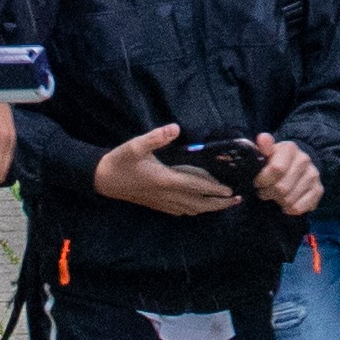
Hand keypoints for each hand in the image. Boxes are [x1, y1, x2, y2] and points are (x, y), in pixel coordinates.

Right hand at [94, 123, 240, 215]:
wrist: (102, 180)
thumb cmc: (119, 161)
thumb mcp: (135, 145)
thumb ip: (156, 137)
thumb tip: (175, 127)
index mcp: (165, 180)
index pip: (196, 187)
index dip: (215, 189)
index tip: (232, 190)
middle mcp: (167, 195)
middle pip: (199, 204)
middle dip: (219, 204)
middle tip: (237, 200)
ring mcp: (162, 202)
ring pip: (192, 210)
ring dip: (210, 208)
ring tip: (224, 204)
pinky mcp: (157, 205)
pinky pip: (181, 211)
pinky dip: (195, 210)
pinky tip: (199, 207)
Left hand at [251, 139, 323, 216]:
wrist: (297, 163)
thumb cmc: (277, 160)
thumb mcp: (267, 153)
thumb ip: (263, 147)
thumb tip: (263, 138)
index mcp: (290, 149)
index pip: (276, 169)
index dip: (263, 180)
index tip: (258, 182)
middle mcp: (304, 160)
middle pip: (281, 188)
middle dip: (268, 193)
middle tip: (265, 191)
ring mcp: (313, 175)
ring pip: (289, 200)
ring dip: (278, 201)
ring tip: (275, 195)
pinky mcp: (318, 189)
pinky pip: (299, 208)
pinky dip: (289, 209)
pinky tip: (286, 203)